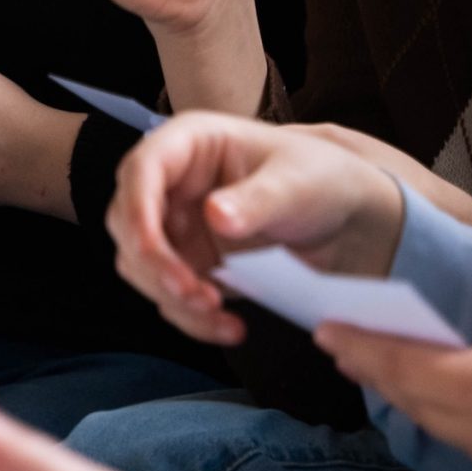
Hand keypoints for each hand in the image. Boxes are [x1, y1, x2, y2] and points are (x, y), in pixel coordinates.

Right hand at [107, 114, 408, 345]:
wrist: (344, 219)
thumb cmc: (320, 179)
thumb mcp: (298, 182)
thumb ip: (257, 199)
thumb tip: (214, 215)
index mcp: (189, 144)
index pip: (140, 170)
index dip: (137, 210)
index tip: (152, 250)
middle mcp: (170, 183)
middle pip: (127, 222)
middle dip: (154, 265)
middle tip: (197, 296)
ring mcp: (174, 225)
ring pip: (140, 264)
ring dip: (170, 297)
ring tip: (219, 316)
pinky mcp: (186, 262)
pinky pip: (168, 293)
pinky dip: (190, 316)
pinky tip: (229, 327)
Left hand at [319, 310, 471, 470]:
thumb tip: (454, 360)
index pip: (406, 369)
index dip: (364, 347)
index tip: (327, 327)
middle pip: (414, 404)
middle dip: (374, 371)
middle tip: (338, 342)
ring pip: (440, 428)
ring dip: (405, 397)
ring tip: (372, 365)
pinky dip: (444, 418)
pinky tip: (431, 397)